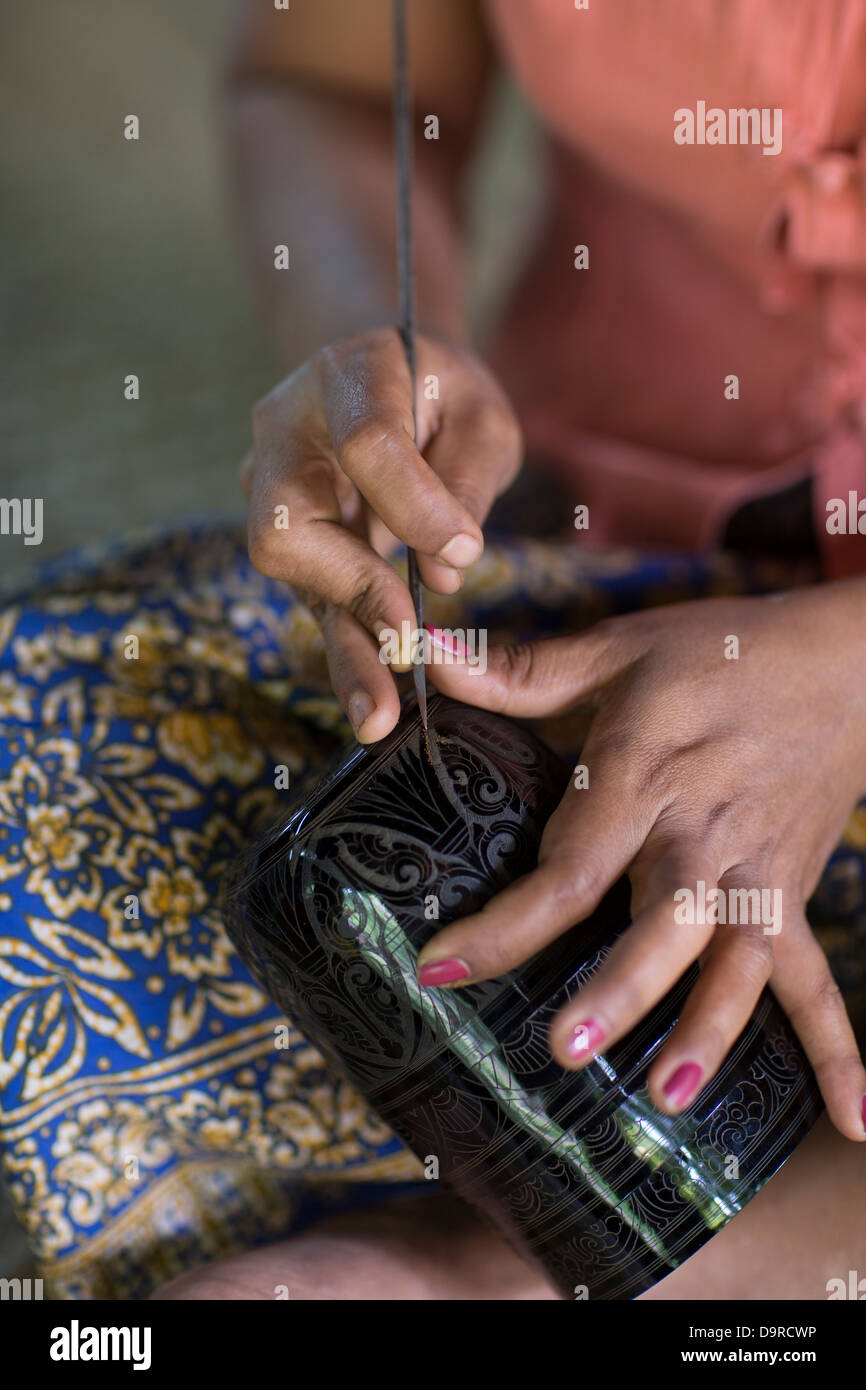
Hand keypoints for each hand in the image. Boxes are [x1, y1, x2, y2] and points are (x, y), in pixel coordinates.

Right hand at [242, 328, 520, 741]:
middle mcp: (285, 436)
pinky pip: (313, 600)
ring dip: (341, 645)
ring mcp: (269, 490)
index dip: (414, 505)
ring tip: (379, 714)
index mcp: (347, 377)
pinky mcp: (287, 542)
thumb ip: (466, 480)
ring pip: (288, 578)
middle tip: (406, 647)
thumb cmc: (440, 395)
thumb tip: (445, 568)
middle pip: (289, 522)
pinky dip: (348, 651)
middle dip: (351, 591)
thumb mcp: (480, 415)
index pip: (367, 443)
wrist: (379, 378)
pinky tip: (373, 705)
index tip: (464, 549)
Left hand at [418, 585, 865, 1140]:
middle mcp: (701, 832)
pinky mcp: (792, 893)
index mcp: (644, 775)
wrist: (846, 663)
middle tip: (565, 1048)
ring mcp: (755, 870)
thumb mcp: (621, 647)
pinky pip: (815, 977)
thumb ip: (522, 669)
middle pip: (662, 919)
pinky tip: (852, 1122)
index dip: (506, 923)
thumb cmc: (723, 653)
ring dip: (710, 1026)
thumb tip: (422, 657)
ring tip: (669, 1098)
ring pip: (736, 957)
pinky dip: (837, 1048)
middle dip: (618, 987)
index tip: (439, 969)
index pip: (571, 863)